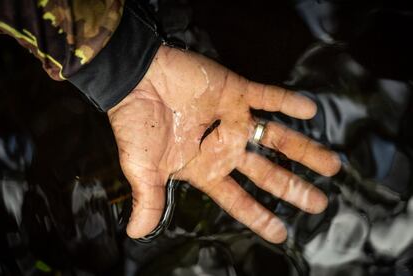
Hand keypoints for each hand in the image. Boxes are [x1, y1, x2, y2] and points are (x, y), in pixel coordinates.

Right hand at [108, 46, 340, 242]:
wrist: (134, 80)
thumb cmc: (136, 125)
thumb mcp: (143, 168)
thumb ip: (149, 199)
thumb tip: (136, 233)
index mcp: (205, 167)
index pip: (236, 198)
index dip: (258, 216)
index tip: (282, 232)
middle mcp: (224, 146)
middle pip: (266, 172)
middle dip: (292, 187)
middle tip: (318, 203)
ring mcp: (233, 119)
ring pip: (275, 137)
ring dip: (303, 150)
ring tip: (331, 165)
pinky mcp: (235, 91)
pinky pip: (267, 97)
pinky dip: (288, 102)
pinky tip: (310, 110)